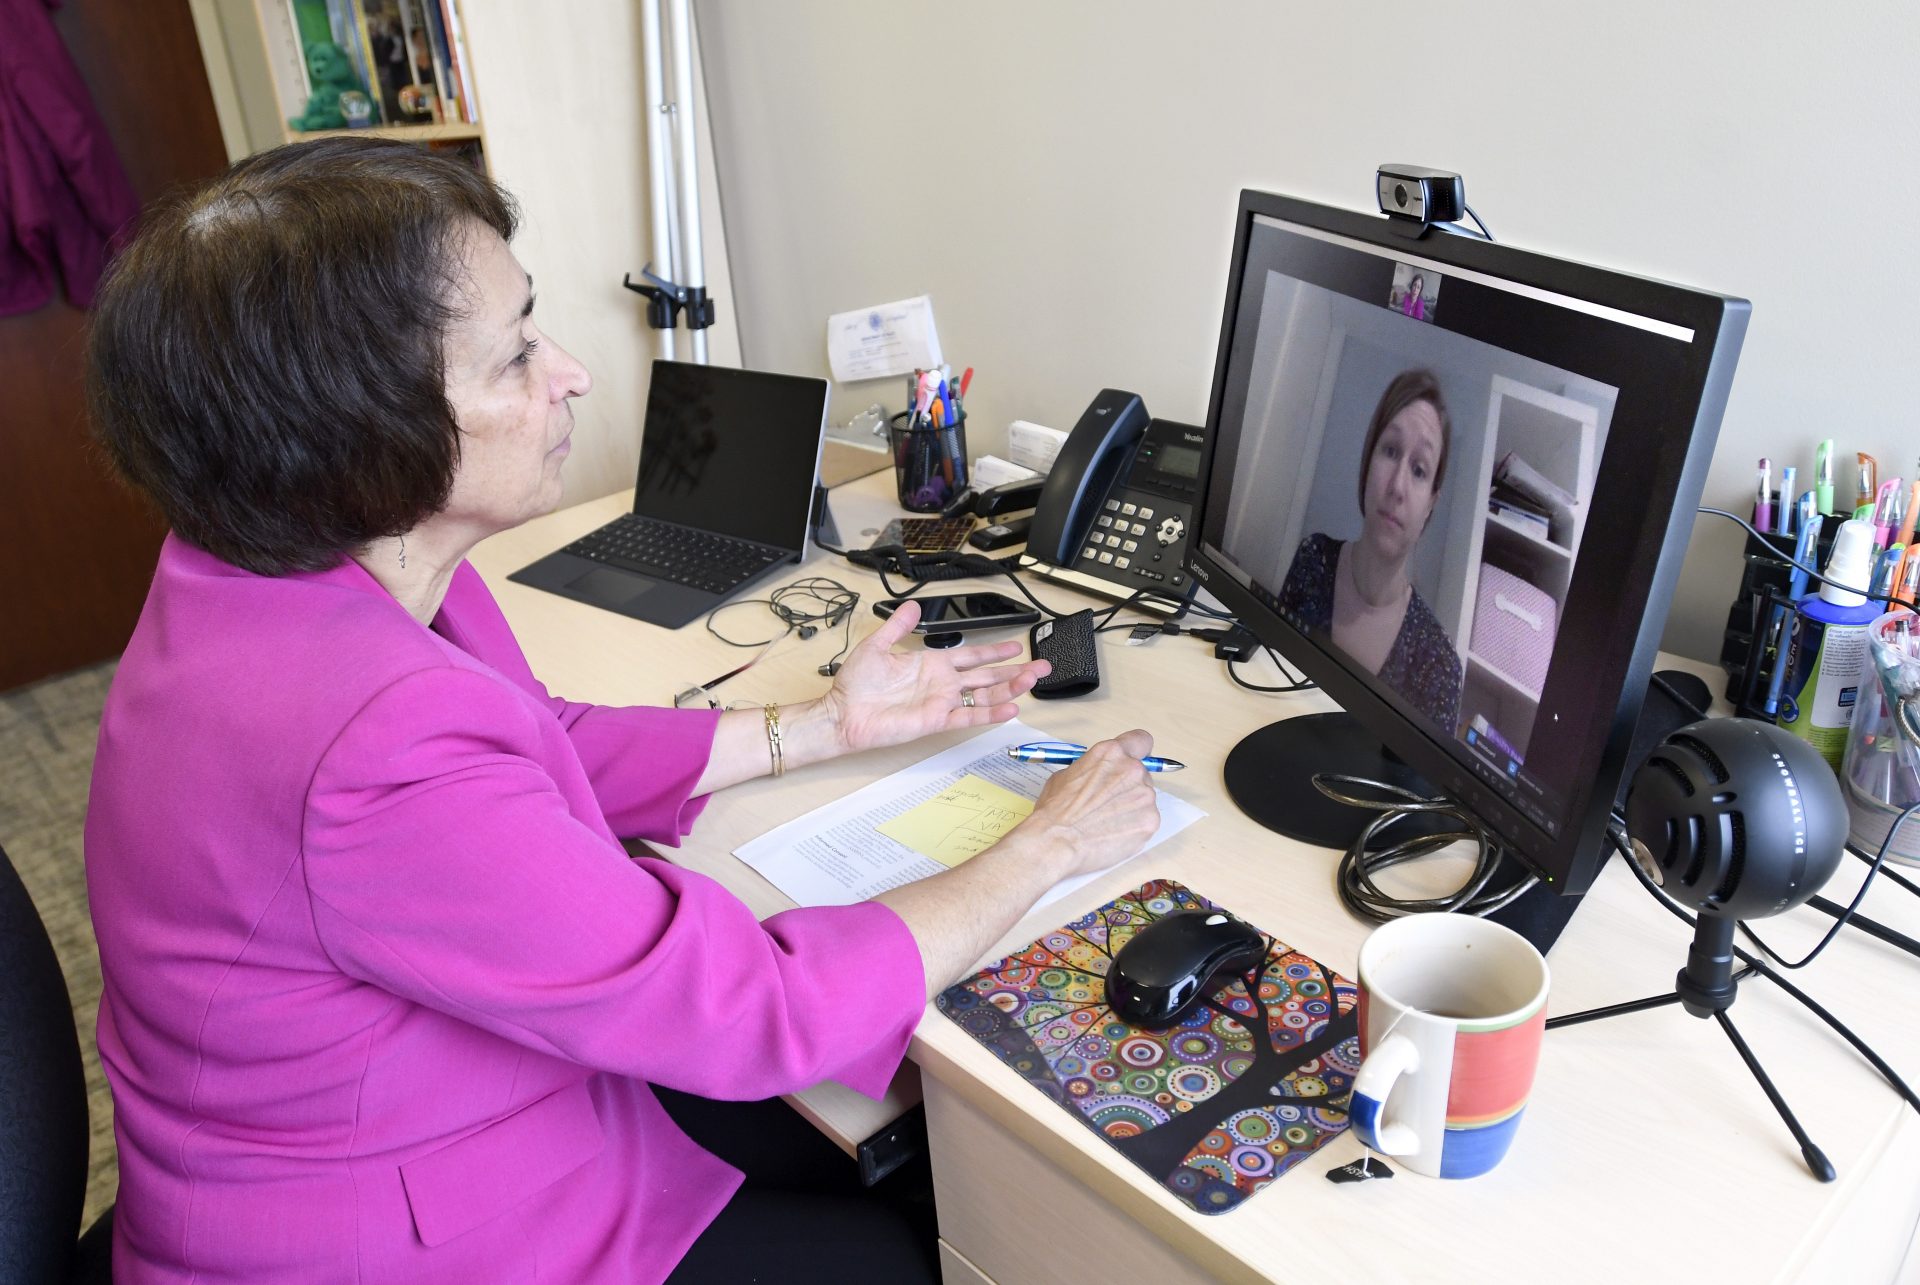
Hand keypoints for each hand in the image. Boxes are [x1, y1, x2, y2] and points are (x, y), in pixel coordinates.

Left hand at [820, 598, 1051, 752]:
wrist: (843, 714)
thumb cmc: (855, 685)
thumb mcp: (877, 646)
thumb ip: (897, 626)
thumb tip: (913, 606)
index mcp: (931, 664)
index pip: (972, 656)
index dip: (994, 652)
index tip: (1015, 647)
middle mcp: (942, 684)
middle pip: (987, 676)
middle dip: (1014, 671)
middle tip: (1041, 665)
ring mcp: (942, 702)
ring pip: (985, 695)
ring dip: (1010, 688)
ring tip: (1033, 680)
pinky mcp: (937, 720)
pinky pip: (969, 715)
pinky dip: (991, 713)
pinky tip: (1011, 707)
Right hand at [1016, 730, 1160, 878]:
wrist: (1056, 843)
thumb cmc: (1055, 811)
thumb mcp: (1066, 775)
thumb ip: (1092, 770)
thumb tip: (1099, 775)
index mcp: (1110, 753)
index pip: (1141, 740)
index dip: (1138, 752)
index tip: (1133, 762)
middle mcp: (1132, 770)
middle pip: (1141, 774)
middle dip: (1128, 787)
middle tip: (1107, 803)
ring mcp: (1145, 796)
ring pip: (1144, 799)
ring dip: (1131, 808)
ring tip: (1106, 823)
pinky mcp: (1151, 821)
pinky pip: (1146, 820)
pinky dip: (1134, 827)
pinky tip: (1113, 834)